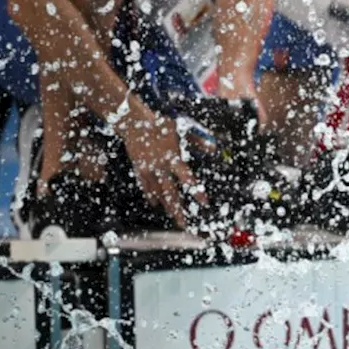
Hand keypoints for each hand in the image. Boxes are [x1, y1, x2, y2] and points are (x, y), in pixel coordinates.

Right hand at [118, 112, 204, 229]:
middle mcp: (160, 167)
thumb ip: (199, 141)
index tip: (204, 203)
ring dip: (166, 206)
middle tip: (184, 224)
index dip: (195, 191)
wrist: (134, 123)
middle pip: (170, 193)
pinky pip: (145, 187)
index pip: (187, 178)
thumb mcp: (182, 129)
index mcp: (173, 157)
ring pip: (158, 193)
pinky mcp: (139, 170)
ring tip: (173, 218)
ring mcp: (148, 170)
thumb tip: (214, 148)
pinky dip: (151, 196)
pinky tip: (155, 204)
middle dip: (177, 210)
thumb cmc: (160, 124)